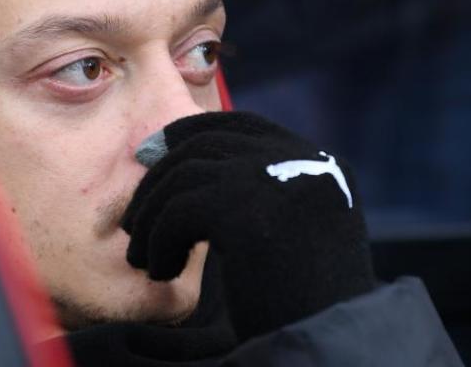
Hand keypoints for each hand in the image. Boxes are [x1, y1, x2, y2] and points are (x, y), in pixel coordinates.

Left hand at [121, 111, 374, 340]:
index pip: (243, 125)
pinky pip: (178, 209)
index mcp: (320, 164)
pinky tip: (160, 272)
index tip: (153, 154)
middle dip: (159, 174)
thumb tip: (206, 173)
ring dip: (153, 216)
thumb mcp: (294, 241)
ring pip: (185, 174)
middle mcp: (302, 160)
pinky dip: (159, 239)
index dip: (190, 132)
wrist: (335, 345)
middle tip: (134, 218)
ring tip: (144, 258)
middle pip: (206, 141)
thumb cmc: (310, 310)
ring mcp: (275, 178)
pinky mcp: (247, 209)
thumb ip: (262, 201)